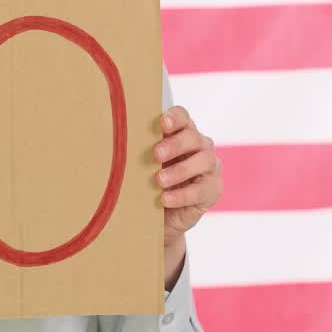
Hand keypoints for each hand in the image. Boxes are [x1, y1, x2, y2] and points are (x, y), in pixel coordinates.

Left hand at [153, 105, 222, 248]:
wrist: (162, 214)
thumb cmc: (151, 179)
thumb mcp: (143, 162)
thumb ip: (139, 148)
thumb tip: (118, 139)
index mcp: (182, 132)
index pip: (183, 117)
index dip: (175, 118)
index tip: (163, 123)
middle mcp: (200, 146)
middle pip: (193, 137)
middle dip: (174, 145)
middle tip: (156, 154)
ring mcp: (210, 167)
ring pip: (204, 160)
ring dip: (180, 170)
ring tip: (159, 180)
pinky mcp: (212, 189)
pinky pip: (202, 190)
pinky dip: (182, 195)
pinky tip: (165, 199)